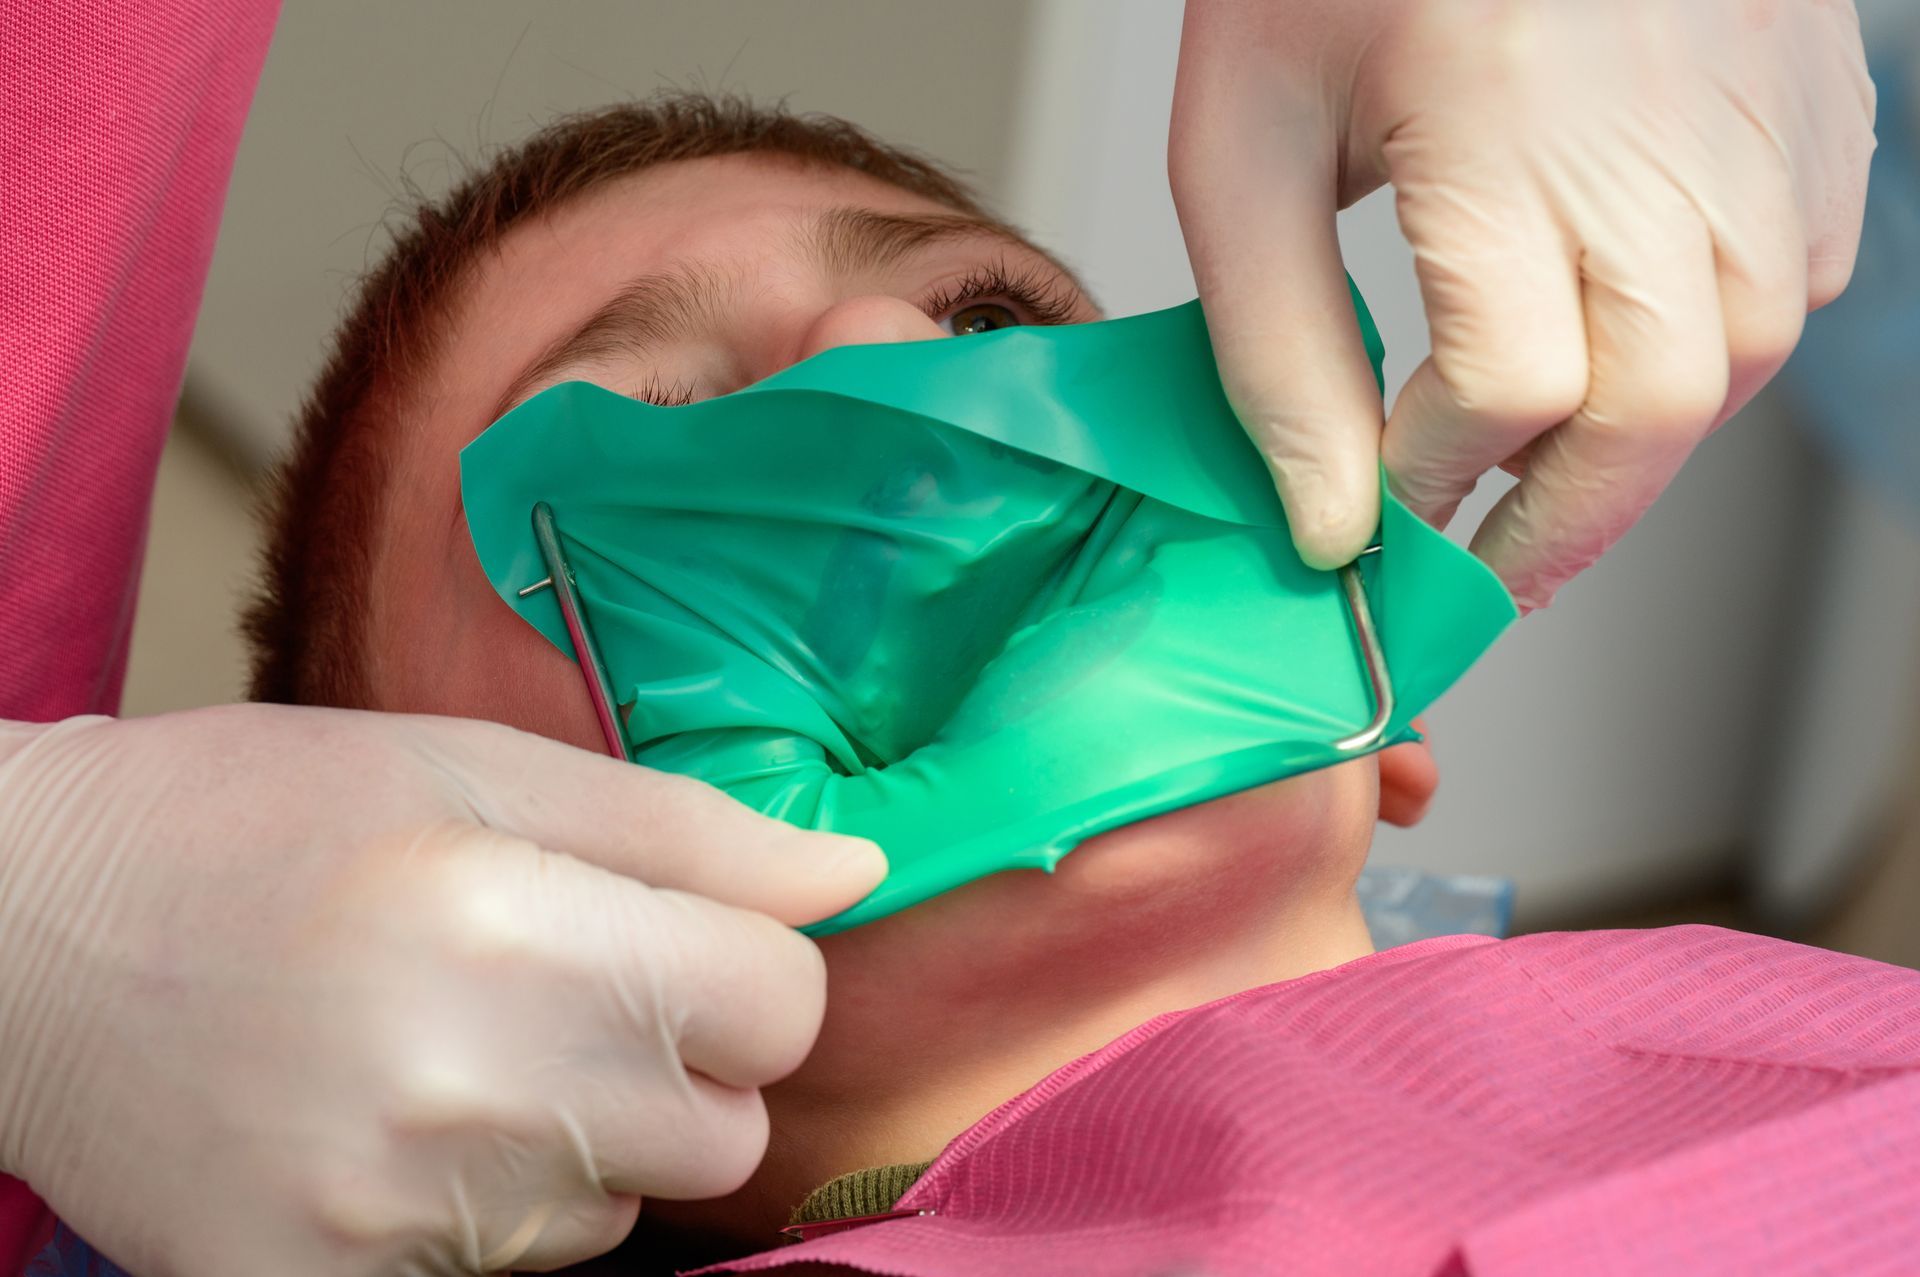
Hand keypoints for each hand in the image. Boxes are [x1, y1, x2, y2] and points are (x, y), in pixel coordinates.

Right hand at [0, 705, 883, 1275]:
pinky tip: (397, 1122)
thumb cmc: (252, 817)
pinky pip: (505, 1271)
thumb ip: (684, 831)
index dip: (751, 965)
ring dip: (585, 1137)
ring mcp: (393, 1215)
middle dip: (681, 1058)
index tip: (681, 937)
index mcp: (516, 926)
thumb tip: (853, 875)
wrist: (19, 933)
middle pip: (722, 1126)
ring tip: (459, 1045)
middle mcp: (468, 1089)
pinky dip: (489, 1208)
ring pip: (622, 1208)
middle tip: (565, 986)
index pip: (778, 1004)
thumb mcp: (471, 766)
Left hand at [1170, 0, 1874, 608]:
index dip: (1437, 485)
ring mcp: (1755, 98)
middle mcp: (1659, 115)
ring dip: (1645, 444)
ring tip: (1547, 473)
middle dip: (1562, 522)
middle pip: (1656, 403)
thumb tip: (1330, 520)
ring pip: (1750, 351)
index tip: (1381, 523)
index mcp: (1505, 114)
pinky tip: (1638, 346)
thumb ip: (1277, 347)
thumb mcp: (1242, 145)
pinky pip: (1806, 267)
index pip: (1507, 386)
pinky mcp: (1806, 84)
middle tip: (1486, 570)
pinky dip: (1724, 344)